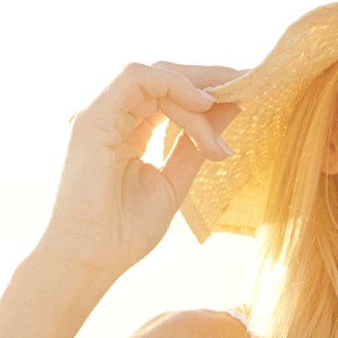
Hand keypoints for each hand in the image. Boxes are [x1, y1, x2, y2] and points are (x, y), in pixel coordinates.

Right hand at [36, 62, 242, 279]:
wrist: (91, 260)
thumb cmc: (125, 233)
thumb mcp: (175, 180)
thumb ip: (197, 143)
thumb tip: (231, 109)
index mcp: (126, 131)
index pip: (168, 94)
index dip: (208, 90)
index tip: (247, 93)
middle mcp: (111, 117)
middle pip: (163, 77)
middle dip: (208, 78)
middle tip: (247, 83)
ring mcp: (99, 115)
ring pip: (155, 77)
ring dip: (196, 90)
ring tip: (226, 110)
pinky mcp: (92, 119)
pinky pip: (136, 79)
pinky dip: (173, 84)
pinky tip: (203, 103)